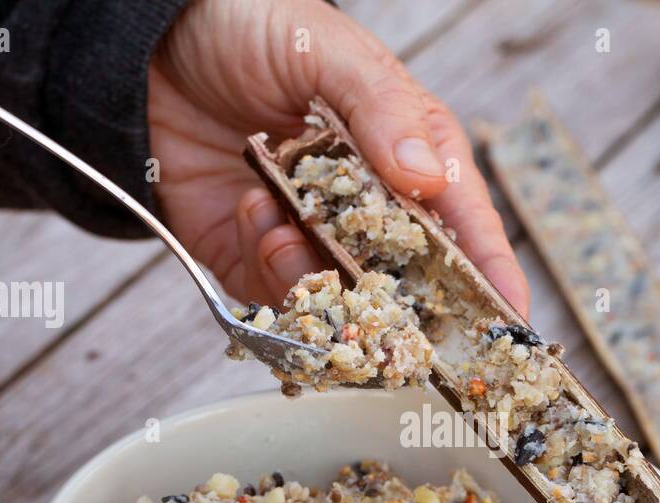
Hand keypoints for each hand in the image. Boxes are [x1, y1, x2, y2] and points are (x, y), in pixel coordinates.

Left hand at [149, 0, 529, 315]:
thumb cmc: (253, 27)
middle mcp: (371, 208)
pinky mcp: (260, 261)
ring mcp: (317, 239)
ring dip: (315, 275)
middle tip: (379, 303)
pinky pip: (278, 299)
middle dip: (398, 301)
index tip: (509, 317)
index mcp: (410, 153)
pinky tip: (248, 209)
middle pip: (411, 283)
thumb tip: (425, 177)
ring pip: (344, 302)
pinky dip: (265, 265)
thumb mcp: (324, 50)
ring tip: (281, 216)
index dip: (490, 273)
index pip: (464, 223)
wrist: (149, 47)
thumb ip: (379, 108)